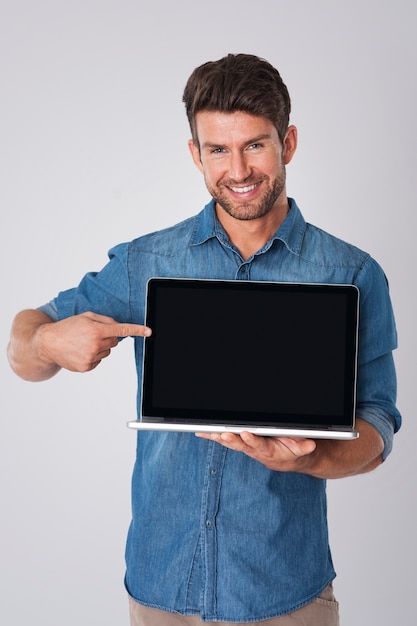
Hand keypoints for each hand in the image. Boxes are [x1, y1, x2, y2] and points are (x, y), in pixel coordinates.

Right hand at [36, 311, 151, 372]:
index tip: (149, 331)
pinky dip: (94, 356)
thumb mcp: (86, 316)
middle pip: (115, 341)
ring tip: (84, 343)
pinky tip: (81, 351)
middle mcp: (95, 344)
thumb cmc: (68, 327)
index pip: (121, 329)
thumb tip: (119, 327)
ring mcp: (91, 357)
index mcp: (96, 329)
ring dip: (100, 347)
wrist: (48, 343)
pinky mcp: (87, 367)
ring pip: (107, 352)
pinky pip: (99, 360)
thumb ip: (105, 320)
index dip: (137, 330)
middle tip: (93, 334)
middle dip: (108, 337)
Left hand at [195, 431, 316, 471]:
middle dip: (230, 440)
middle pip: (240, 444)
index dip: (252, 440)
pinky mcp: (240, 443)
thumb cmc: (292, 450)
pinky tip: (202, 432)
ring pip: (229, 442)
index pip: (259, 445)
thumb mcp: (302, 449)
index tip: (246, 434)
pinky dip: (213, 436)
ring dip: (217, 437)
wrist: (285, 459)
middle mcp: (253, 449)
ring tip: (205, 431)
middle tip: (222, 434)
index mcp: (267, 450)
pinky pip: (225, 439)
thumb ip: (304, 446)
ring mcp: (245, 447)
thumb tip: (310, 444)